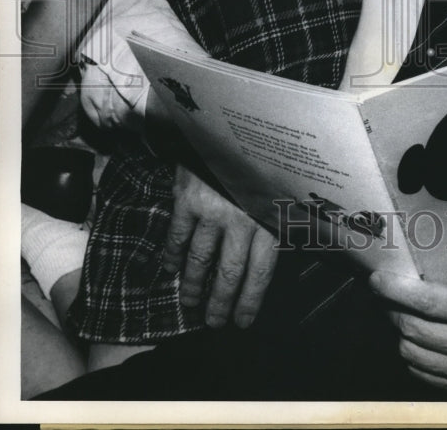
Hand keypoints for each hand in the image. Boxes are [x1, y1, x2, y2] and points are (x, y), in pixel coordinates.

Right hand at [161, 164, 276, 328]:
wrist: (226, 124)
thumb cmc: (258, 159)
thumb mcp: (275, 187)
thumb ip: (274, 218)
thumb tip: (275, 253)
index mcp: (268, 218)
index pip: (261, 272)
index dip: (250, 300)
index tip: (242, 321)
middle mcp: (242, 219)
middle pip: (229, 273)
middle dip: (220, 303)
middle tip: (213, 322)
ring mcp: (212, 210)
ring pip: (200, 260)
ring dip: (193, 286)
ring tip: (190, 303)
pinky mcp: (187, 199)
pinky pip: (177, 237)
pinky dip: (172, 257)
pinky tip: (171, 269)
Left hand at [369, 271, 446, 392]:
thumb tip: (414, 279)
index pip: (424, 300)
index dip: (394, 288)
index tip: (377, 278)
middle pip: (410, 327)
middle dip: (391, 308)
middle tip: (386, 293)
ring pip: (410, 352)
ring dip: (399, 332)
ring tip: (400, 314)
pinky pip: (422, 373)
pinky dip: (413, 355)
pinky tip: (416, 339)